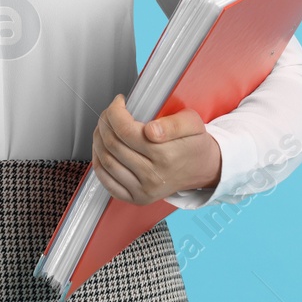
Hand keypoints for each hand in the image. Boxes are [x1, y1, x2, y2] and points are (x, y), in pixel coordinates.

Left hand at [90, 94, 221, 205]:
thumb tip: (151, 131)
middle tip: (109, 113)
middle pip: (112, 144)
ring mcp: (143, 190)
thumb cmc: (194, 143)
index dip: (115, 112)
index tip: (119, 102)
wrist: (202, 169)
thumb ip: (174, 124)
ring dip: (98, 140)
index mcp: (166, 155)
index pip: (125, 131)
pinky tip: (103, 149)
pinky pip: (106, 181)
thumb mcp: (193, 124)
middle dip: (105, 122)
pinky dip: (98, 163)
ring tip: (105, 128)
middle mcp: (153, 176)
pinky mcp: (136, 199)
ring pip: (106, 161)